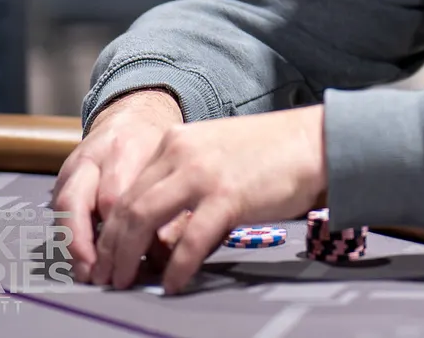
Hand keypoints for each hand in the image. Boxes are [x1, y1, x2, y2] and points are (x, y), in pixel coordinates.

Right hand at [52, 89, 184, 283]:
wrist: (133, 116)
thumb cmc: (157, 145)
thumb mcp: (170, 165)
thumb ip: (169, 205)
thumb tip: (167, 254)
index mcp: (125, 148)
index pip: (114, 197)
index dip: (122, 234)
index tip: (132, 262)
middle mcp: (93, 156)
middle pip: (77, 202)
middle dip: (83, 243)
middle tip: (98, 274)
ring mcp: (72, 165)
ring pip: (63, 207)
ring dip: (73, 244)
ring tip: (86, 272)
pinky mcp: (62, 177)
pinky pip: (61, 208)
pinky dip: (71, 234)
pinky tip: (83, 257)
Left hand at [91, 105, 327, 292]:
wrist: (317, 142)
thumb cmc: (274, 151)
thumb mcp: (217, 151)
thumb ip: (186, 175)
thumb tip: (164, 222)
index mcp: (177, 140)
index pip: (130, 186)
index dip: (113, 225)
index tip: (109, 250)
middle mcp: (182, 153)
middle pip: (128, 205)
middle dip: (111, 245)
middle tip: (106, 274)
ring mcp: (202, 174)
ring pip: (144, 220)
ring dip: (129, 256)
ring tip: (125, 281)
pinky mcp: (227, 197)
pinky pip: (189, 240)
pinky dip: (177, 267)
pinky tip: (174, 283)